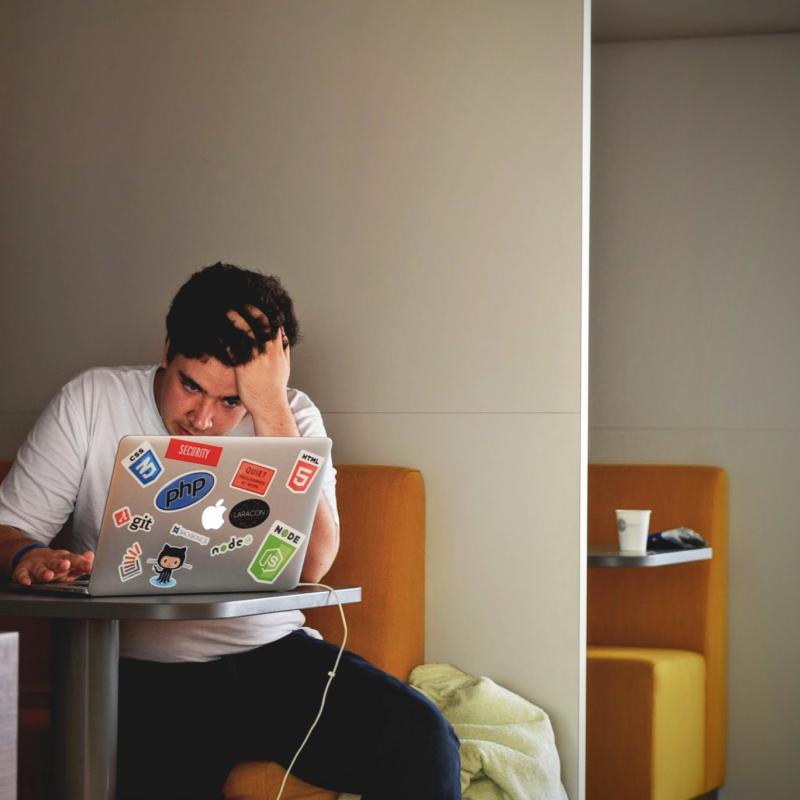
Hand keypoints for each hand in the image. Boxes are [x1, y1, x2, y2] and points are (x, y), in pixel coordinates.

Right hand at [12, 548, 94, 585]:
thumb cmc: (55, 563)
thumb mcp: (69, 562)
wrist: (31, 556)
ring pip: (40, 568)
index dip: (82, 563)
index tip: (89, 566)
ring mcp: (36, 565)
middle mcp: (50, 561)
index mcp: (63, 558)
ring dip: (43, 572)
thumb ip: (81, 563)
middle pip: (56, 562)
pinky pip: (22, 574)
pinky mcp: (23, 570)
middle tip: (66, 565)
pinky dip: (23, 577)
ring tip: (48, 576)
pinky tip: (26, 582)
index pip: (74, 559)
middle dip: (61, 564)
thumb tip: (92, 557)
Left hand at [226, 306, 291, 425]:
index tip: (256, 302)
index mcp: (278, 350)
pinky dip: (226, 337)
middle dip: (250, 309)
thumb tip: (284, 338)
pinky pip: (234, 348)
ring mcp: (257, 359)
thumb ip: (284, 350)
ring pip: (247, 332)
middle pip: (261, 323)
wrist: (270, 406)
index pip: (274, 324)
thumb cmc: (274, 390)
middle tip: (239, 299)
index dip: (265, 311)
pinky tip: (217, 330)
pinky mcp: (244, 367)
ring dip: (236, 318)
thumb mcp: (284, 367)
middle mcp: (269, 352)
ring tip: (226, 308)